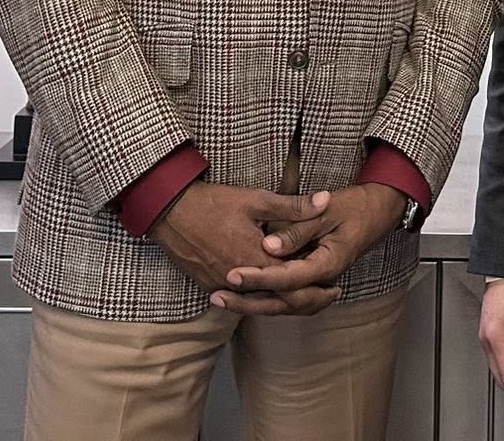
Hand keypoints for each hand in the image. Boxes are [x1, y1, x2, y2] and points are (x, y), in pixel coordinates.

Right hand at [150, 181, 334, 314]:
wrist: (168, 210)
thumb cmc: (213, 203)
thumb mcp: (257, 200)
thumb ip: (294, 207)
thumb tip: (325, 201)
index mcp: (256, 261)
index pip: (293, 288)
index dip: (316, 290)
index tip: (335, 286)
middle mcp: (240, 281)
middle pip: (279, 303)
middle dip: (306, 302)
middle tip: (328, 295)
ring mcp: (223, 286)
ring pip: (259, 303)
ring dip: (284, 300)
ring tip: (306, 292)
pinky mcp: (210, 284)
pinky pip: (240, 297)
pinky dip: (260, 296)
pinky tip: (272, 287)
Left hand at [213, 183, 406, 314]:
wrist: (377, 212)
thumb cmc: (353, 208)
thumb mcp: (326, 210)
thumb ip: (296, 227)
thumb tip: (268, 246)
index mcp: (329, 263)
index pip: (288, 278)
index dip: (259, 277)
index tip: (233, 273)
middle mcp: (323, 281)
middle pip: (283, 302)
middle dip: (249, 301)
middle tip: (219, 295)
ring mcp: (318, 284)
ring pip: (283, 305)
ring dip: (253, 304)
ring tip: (222, 299)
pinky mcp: (311, 281)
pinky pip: (287, 298)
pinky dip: (264, 299)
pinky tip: (242, 295)